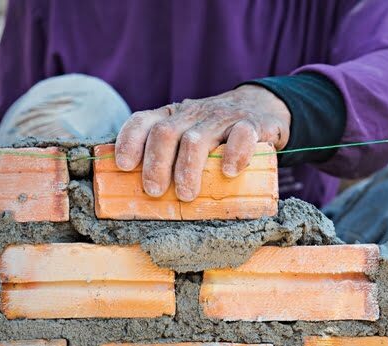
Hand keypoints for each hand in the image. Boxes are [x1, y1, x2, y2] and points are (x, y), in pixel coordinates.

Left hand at [114, 85, 289, 200]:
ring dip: (187, 169)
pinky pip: (241, 134)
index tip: (124, 166)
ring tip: (186, 194)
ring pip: (196, 139)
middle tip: (155, 192)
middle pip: (165, 133)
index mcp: (174, 116)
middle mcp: (194, 113)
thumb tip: (143, 198)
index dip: (129, 141)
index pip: (144, 121)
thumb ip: (172, 157)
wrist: (263, 106)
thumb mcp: (191, 135)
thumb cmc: (220, 134)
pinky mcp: (252, 123)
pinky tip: (229, 172)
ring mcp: (222, 117)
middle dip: (156, 164)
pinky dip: (234, 154)